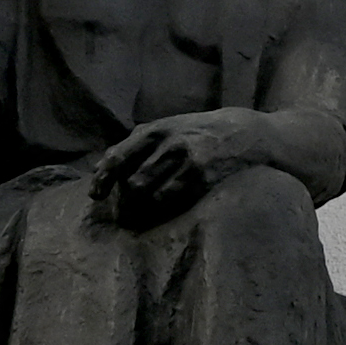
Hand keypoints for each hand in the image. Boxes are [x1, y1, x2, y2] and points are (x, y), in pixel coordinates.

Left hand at [94, 109, 294, 228]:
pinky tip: (161, 212)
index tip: (95, 195)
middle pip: (131, 181)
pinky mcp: (203, 177)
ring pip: (147, 193)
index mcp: (156, 129)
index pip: (118, 157)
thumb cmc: (203, 132)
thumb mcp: (171, 127)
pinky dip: (159, 209)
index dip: (102, 179)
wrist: (250, 135)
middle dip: (123, 201)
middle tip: (121, 214)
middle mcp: (169, 143)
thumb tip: (101, 167)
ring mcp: (187, 160)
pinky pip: (170, 200)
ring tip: (138, 217)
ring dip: (138, 209)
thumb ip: (138, 143)